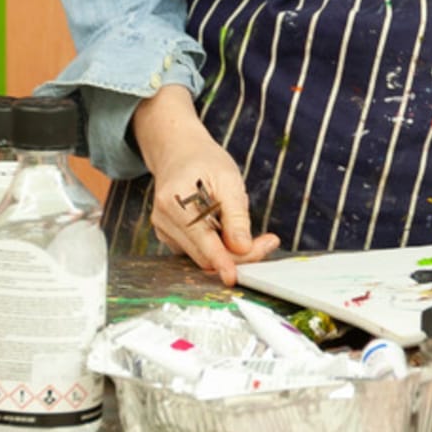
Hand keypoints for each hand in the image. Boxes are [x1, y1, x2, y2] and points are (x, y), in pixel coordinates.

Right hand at [133, 87, 279, 285]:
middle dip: (238, 254)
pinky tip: (228, 230)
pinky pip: (198, 252)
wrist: (180, 154)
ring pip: (203, 257)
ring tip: (249, 230)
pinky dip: (218, 248)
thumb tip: (243, 248)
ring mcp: (164, 231)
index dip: (222, 260)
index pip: (202, 240)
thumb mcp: (229, 179)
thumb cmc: (204, 162)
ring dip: (229, 251)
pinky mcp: (170, 237)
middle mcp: (163, 219)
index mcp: (175, 201)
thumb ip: (236, 215)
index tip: (233, 277)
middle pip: (205, 254)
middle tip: (269, 242)